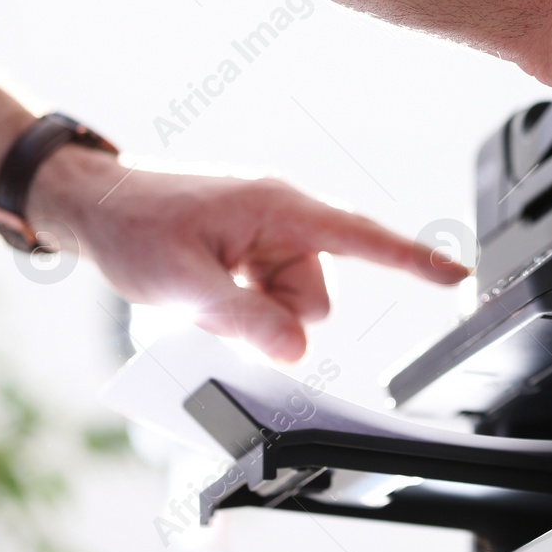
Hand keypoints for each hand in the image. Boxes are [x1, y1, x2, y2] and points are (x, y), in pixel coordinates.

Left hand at [35, 147, 465, 361]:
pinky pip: (269, 295)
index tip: (457, 277)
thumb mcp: (183, 284)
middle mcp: (283, 216)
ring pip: (291, 303)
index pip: (362, 237)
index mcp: (279, 209)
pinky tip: (205, 292)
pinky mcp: (252, 245)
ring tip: (200, 295)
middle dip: (274, 318)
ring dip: (252, 314)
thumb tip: (297, 349)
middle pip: (315, 296)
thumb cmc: (134, 226)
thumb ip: (244, 319)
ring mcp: (268, 231)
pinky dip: (243, 305)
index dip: (414, 260)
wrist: (94, 202)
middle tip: (214, 308)